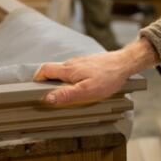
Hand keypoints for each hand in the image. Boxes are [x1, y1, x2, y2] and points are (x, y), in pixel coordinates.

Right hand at [33, 38, 156, 105]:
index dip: (37, 79)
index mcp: (68, 69)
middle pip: (53, 71)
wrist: (125, 64)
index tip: (35, 89)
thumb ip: (66, 94)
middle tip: (51, 96)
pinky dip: (72, 80)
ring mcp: (80, 62)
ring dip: (61, 82)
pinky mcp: (88, 64)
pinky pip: (75, 72)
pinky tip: (81, 87)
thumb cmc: (108, 78)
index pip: (44, 70)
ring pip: (64, 72)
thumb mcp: (86, 91)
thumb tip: (48, 98)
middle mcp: (72, 63)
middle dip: (49, 83)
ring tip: (66, 95)